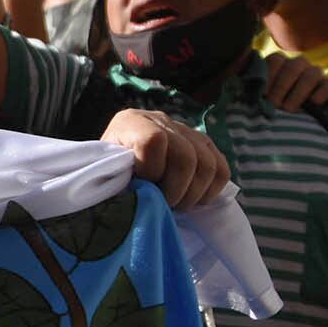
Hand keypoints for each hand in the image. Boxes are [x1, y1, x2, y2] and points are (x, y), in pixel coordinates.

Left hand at [102, 109, 229, 208]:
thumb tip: (146, 197)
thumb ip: (121, 181)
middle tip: (165, 205)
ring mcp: (185, 130)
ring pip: (208, 164)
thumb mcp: (106, 175)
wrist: (115, 169)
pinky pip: (221, 169)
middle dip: (177, 190)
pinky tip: (192, 199)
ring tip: (176, 205)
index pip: (154, 141)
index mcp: (131, 122)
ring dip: (194, 194)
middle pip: (186, 156)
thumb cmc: (108, 177)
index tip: (143, 189)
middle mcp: (160, 120)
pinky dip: (210, 190)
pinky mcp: (203, 145)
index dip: (152, 172)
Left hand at [261, 53, 327, 110]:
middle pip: (293, 68)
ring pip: (312, 75)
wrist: (293, 114)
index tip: (262, 94)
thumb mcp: (262, 94)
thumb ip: (256, 87)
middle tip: (274, 104)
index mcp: (281, 62)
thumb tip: (248, 87)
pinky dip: (323, 92)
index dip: (269, 76)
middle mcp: (299, 64)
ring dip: (298, 93)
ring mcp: (316, 73)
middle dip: (281, 87)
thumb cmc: (273, 103)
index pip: (276, 60)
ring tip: (288, 109)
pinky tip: (314, 102)